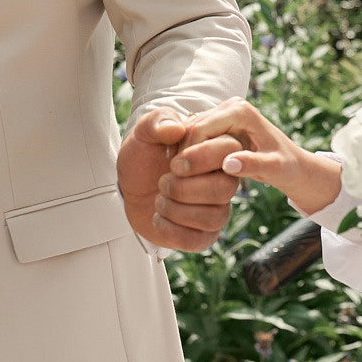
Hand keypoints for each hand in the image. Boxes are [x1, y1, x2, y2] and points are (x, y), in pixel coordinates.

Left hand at [117, 107, 240, 250]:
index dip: (201, 158)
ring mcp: (216, 208)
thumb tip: (176, 128)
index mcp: (215, 149)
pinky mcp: (204, 234)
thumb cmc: (145, 156)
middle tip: (162, 182)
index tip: (173, 163)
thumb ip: (158, 121)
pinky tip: (158, 218)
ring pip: (215, 217)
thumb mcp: (144, 133)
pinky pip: (200, 240)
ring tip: (159, 200)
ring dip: (177, 210)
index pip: (230, 151)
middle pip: (226, 188)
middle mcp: (223, 179)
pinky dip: (172, 231)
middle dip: (185, 188)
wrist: (131, 189)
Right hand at [178, 98, 342, 216]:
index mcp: (241, 112)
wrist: (292, 163)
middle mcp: (231, 106)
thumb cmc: (286, 167)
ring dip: (182, 154)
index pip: (200, 128)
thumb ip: (253, 165)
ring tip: (179, 179)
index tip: (179, 176)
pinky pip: (195, 137)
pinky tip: (188, 174)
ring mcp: (224, 113)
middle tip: (174, 180)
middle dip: (182, 153)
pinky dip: (189, 153)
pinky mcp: (220, 123)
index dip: (187, 153)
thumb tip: (229, 164)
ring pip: (189, 132)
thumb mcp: (274, 169)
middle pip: (191, 127)